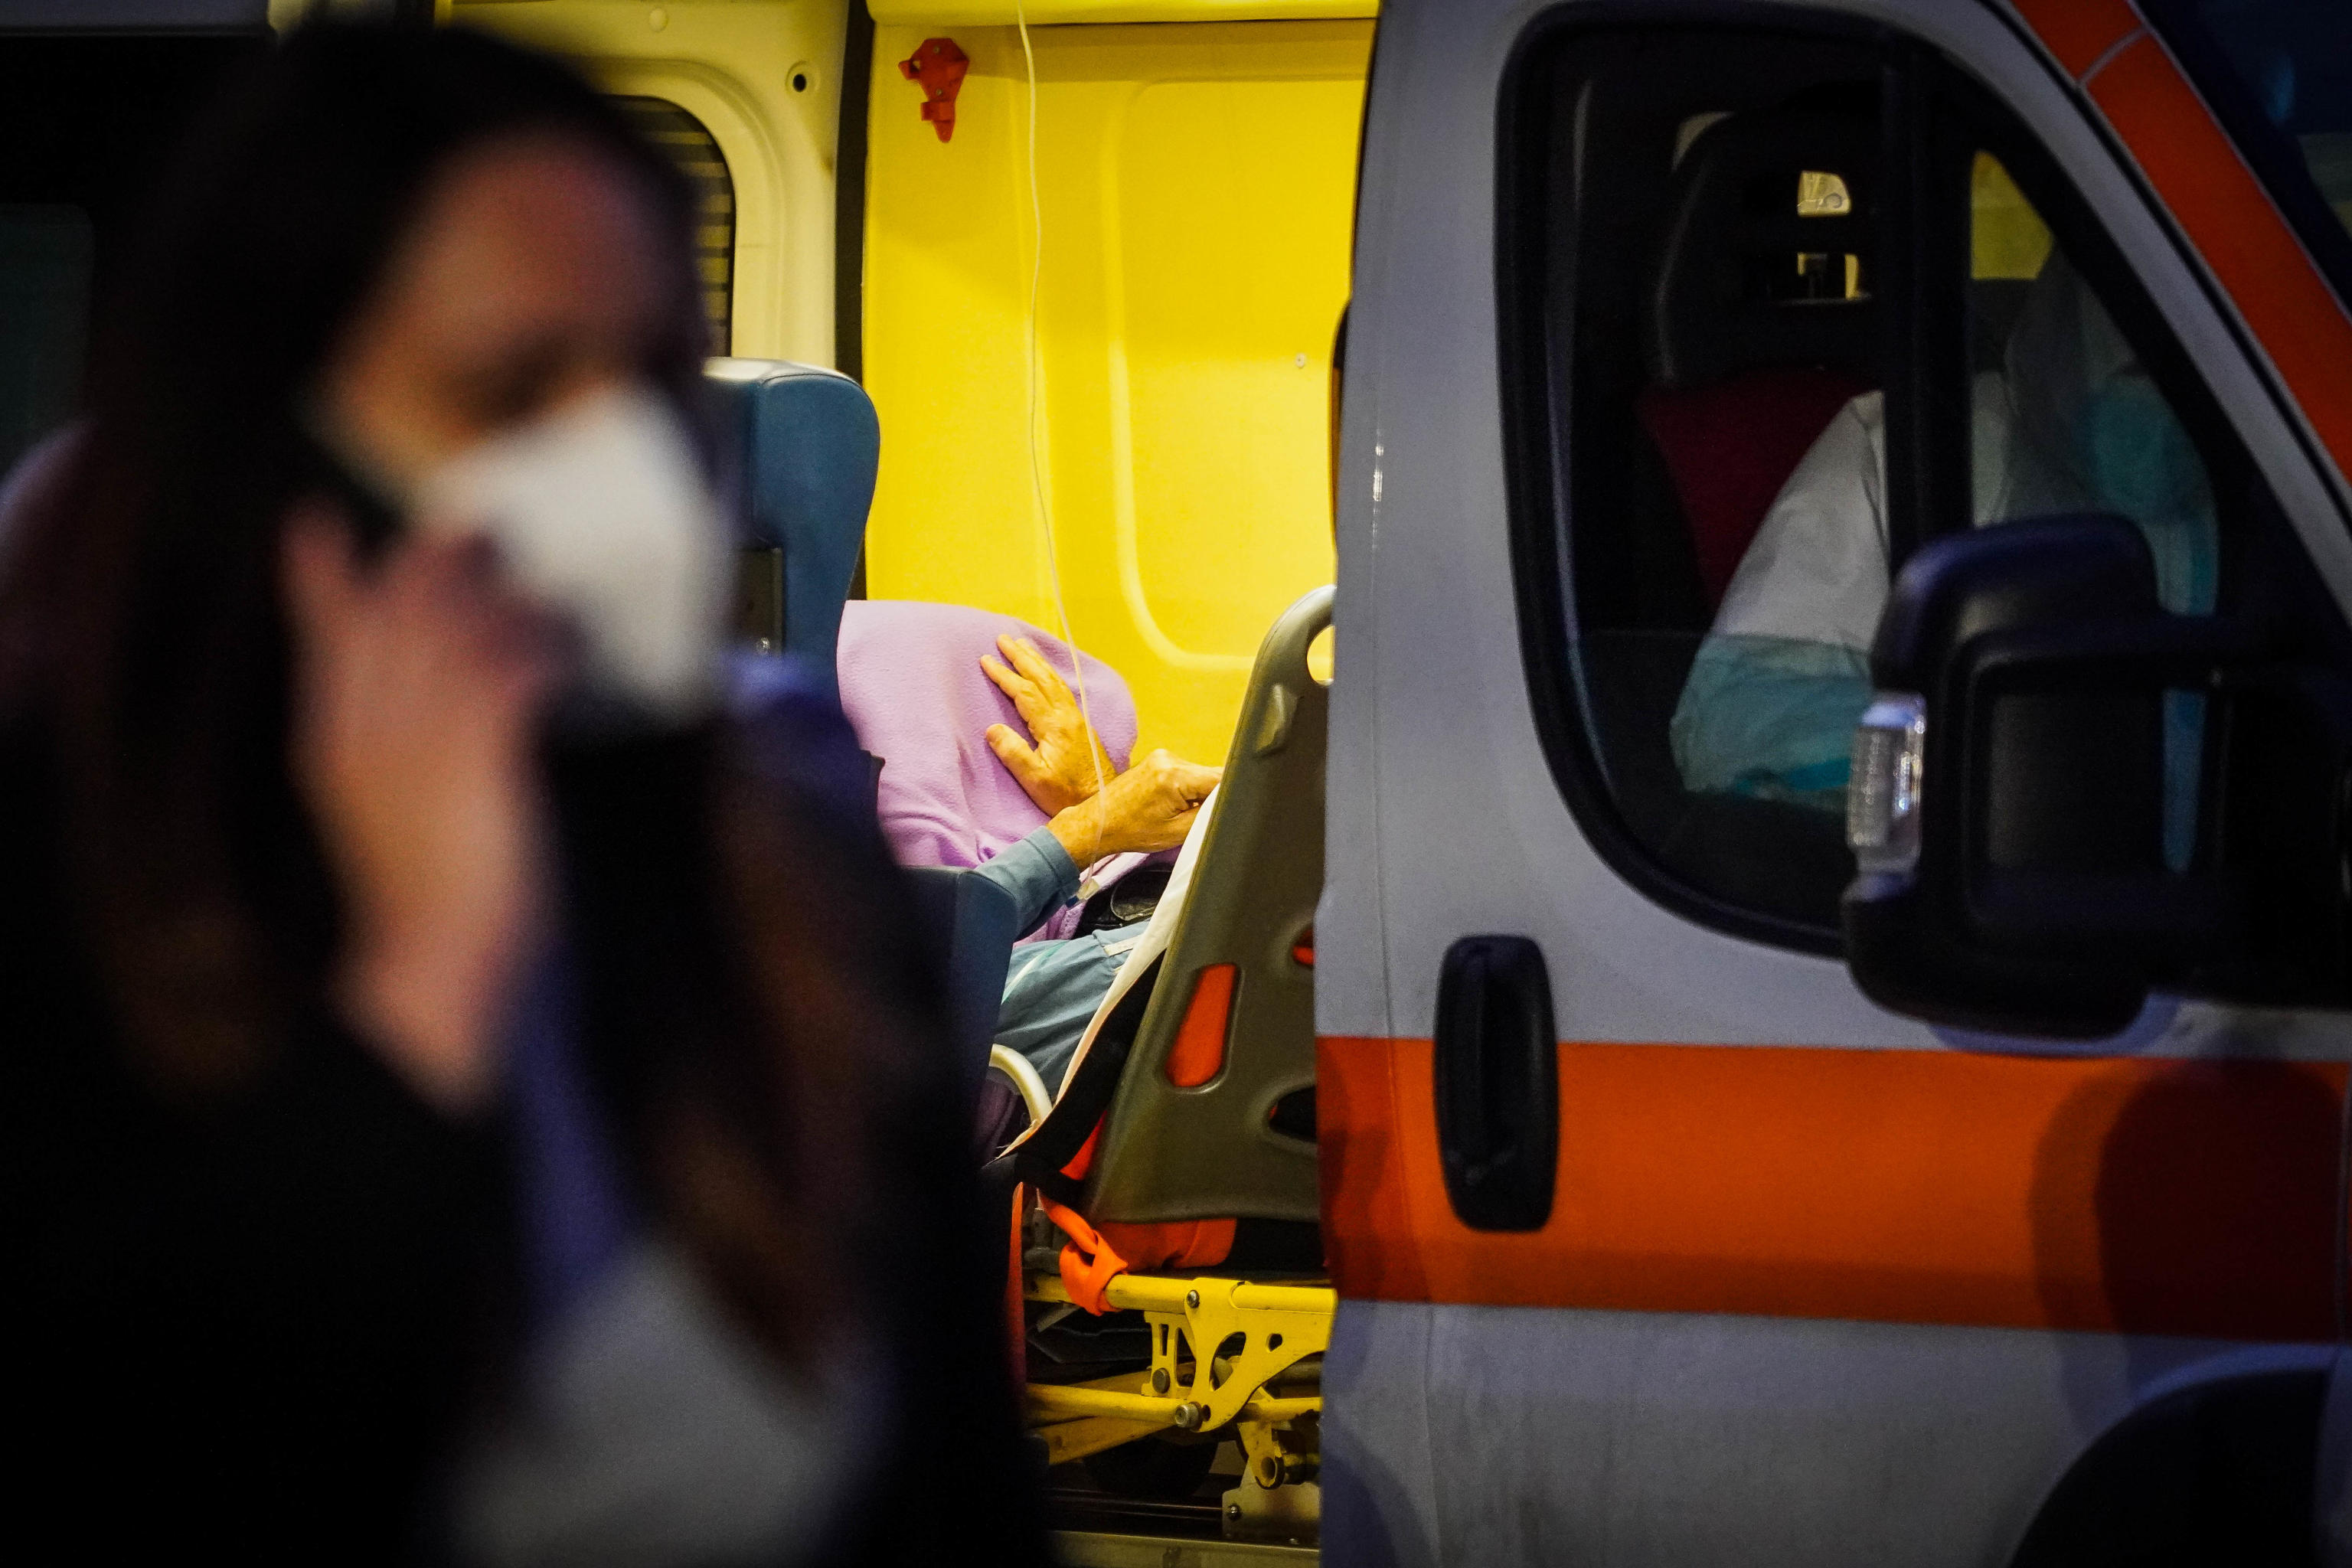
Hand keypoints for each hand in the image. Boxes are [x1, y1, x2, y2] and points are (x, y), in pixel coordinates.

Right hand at [283, 507, 565, 1113]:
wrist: (437, 955)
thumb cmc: (429, 890)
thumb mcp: (390, 808)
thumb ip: (399, 746)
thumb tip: (441, 692)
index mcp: (332, 740)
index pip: (322, 634)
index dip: (321, 574)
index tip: (315, 520)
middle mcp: (366, 728)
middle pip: (396, 612)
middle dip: (438, 562)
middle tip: (480, 529)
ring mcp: (418, 739)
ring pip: (457, 629)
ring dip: (508, 603)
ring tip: (547, 601)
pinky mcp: (478, 756)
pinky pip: (511, 669)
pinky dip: (544, 649)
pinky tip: (568, 654)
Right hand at [981, 634, 1117, 814]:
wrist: (1101, 801)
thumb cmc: (1065, 795)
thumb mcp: (1034, 779)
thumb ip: (1013, 752)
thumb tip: (992, 729)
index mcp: (1054, 726)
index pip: (1025, 692)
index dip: (1004, 675)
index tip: (986, 660)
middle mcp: (1067, 716)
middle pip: (1042, 678)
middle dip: (1021, 657)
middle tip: (1004, 638)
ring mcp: (1076, 718)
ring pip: (1054, 681)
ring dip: (1037, 661)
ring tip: (1023, 645)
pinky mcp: (1081, 724)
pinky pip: (1062, 689)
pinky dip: (1050, 674)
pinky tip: (1045, 672)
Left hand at [1047, 749, 1221, 864]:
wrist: (1099, 822)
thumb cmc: (1133, 831)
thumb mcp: (1179, 831)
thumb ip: (1207, 815)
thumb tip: (1227, 804)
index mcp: (1175, 776)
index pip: (1221, 778)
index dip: (1229, 796)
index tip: (1228, 811)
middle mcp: (1169, 758)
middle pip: (1211, 774)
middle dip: (1212, 795)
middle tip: (1198, 816)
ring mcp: (1162, 755)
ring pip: (1199, 773)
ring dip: (1199, 792)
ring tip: (1181, 812)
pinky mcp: (1158, 758)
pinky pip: (1186, 771)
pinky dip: (1187, 787)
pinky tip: (1172, 803)